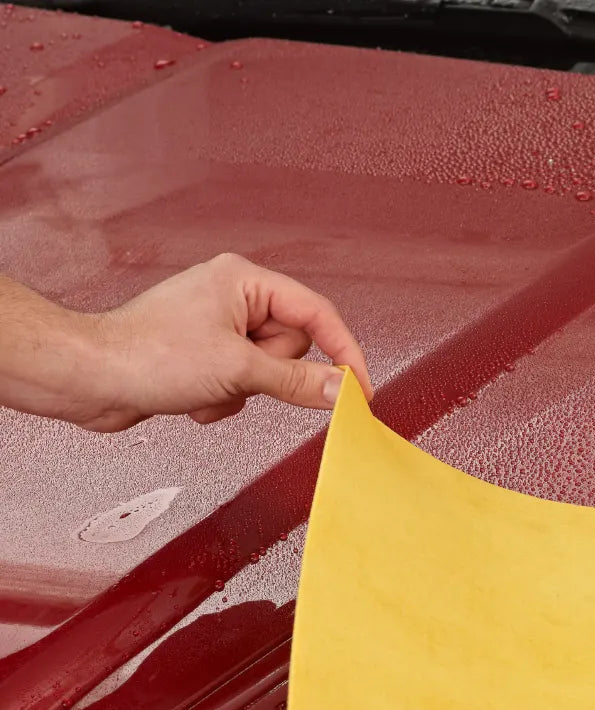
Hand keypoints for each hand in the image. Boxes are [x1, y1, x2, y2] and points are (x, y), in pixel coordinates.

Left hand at [66, 253, 370, 430]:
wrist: (91, 378)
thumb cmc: (147, 355)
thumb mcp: (238, 370)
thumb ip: (298, 382)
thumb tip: (342, 391)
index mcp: (244, 280)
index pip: (318, 315)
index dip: (344, 353)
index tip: (360, 391)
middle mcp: (234, 298)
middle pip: (294, 347)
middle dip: (271, 374)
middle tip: (241, 376)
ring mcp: (221, 328)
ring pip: (271, 373)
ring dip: (244, 392)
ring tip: (207, 387)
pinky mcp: (208, 357)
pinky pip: (245, 387)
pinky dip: (226, 400)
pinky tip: (195, 396)